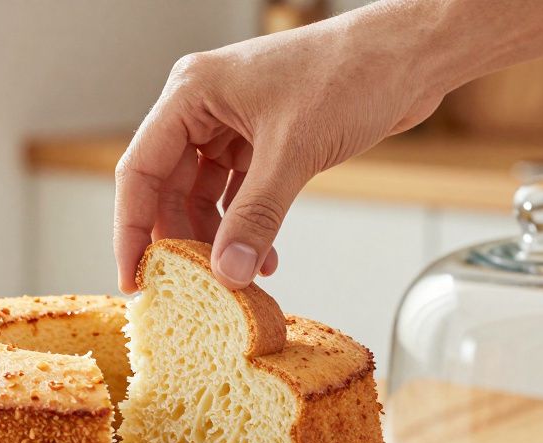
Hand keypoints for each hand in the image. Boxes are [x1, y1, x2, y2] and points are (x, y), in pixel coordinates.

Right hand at [113, 3, 449, 292]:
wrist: (410, 55)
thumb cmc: (351, 72)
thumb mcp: (294, 151)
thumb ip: (256, 217)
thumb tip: (228, 272)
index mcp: (192, 93)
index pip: (140, 170)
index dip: (132, 230)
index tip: (134, 278)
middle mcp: (204, 107)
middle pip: (167, 187)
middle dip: (179, 240)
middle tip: (186, 287)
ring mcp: (233, 123)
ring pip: (202, 195)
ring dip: (216, 239)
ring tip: (234, 278)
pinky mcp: (263, 140)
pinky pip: (238, 194)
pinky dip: (246, 226)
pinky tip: (263, 257)